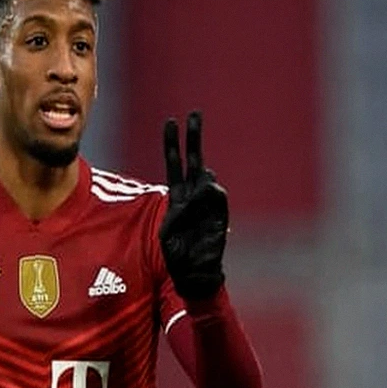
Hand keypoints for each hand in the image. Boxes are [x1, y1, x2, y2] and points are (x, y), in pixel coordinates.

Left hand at [160, 111, 228, 300]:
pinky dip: (208, 196)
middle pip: (194, 160)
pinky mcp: (219, 212)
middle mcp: (193, 195)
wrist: (195, 274)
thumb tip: (199, 195)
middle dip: (194, 137)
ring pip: (207, 178)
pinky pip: (215, 195)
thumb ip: (178, 212)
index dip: (173, 144)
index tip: (171, 121)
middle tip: (194, 113)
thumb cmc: (177, 255)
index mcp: (177, 197)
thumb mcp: (166, 233)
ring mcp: (208, 203)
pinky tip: (203, 206)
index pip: (175, 164)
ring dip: (199, 185)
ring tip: (193, 205)